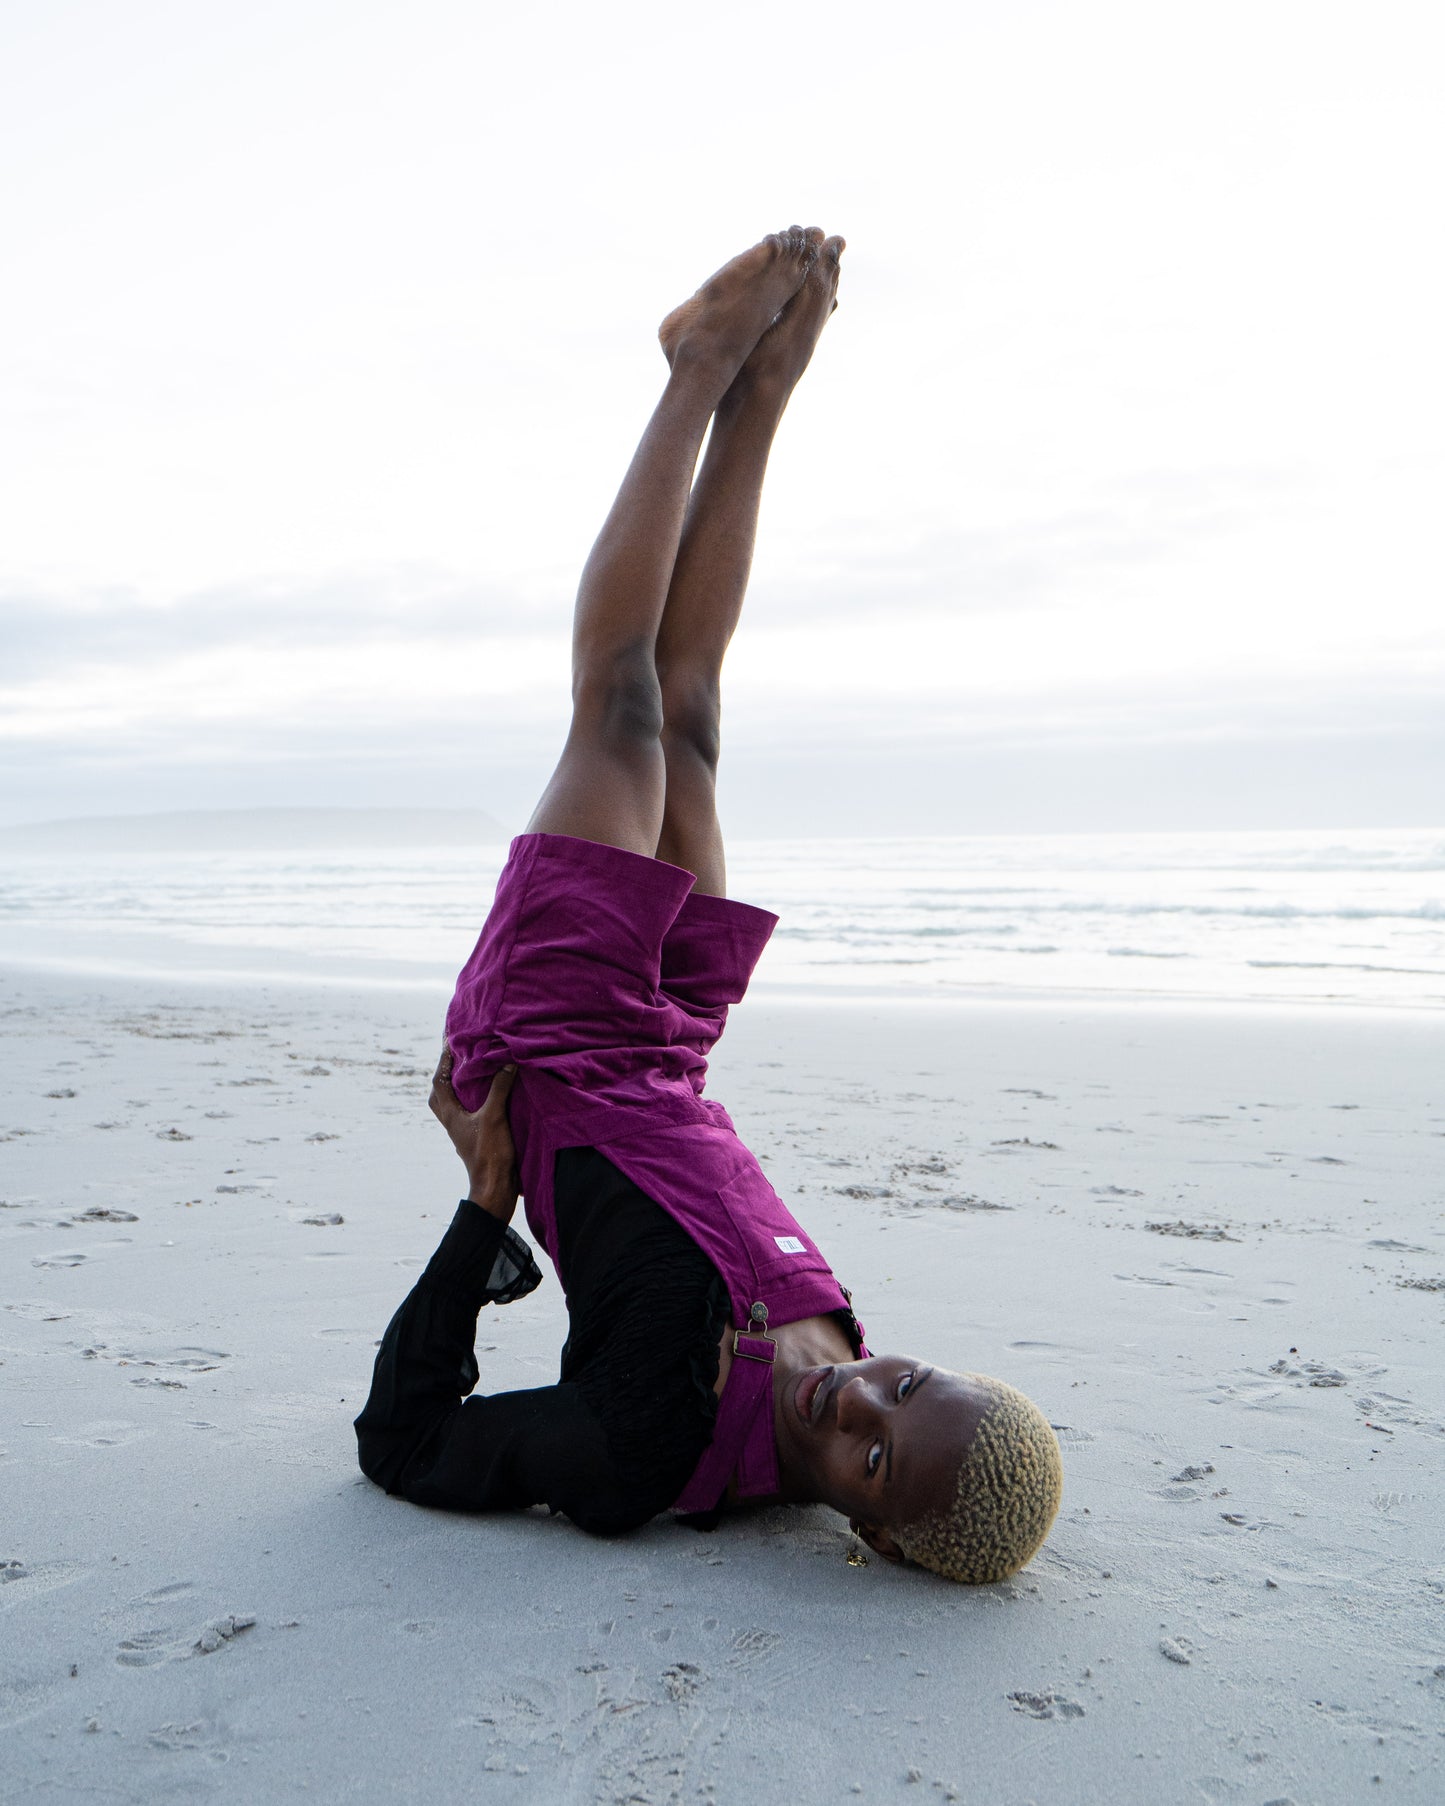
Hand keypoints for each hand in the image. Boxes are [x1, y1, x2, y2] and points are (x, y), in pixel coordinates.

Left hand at [429, 1045, 520, 1222]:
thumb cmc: (490, 1154)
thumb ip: (499, 1088)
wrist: (495, 1188)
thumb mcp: (494, 1117)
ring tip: (473, 1067)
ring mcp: (462, 1129)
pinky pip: (468, 1108)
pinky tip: (489, 1092)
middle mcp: (451, 1120)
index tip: (451, 1039)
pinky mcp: (474, 1135)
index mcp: (449, 1113)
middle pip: (441, 1090)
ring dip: (460, 1084)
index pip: (439, 1079)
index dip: (444, 1059)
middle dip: (447, 1070)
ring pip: (454, 1100)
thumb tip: (506, 1062)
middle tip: (459, 1053)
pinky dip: (474, 1096)